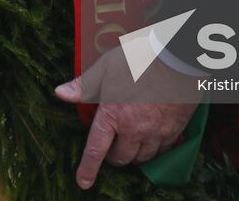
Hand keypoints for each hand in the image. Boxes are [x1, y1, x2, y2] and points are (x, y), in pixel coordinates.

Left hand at [55, 46, 198, 189]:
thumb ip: (85, 85)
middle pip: (121, 158)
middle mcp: (133, 130)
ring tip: (131, 144)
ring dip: (134, 155)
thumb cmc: (139, 58)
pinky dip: (154, 150)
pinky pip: (163, 151)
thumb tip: (61, 93)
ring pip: (142, 158)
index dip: (88, 169)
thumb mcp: (106, 67)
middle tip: (112, 146)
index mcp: (113, 115)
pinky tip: (152, 140)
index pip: (96, 149)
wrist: (177, 56)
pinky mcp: (174, 130)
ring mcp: (156, 132)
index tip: (83, 182)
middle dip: (113, 156)